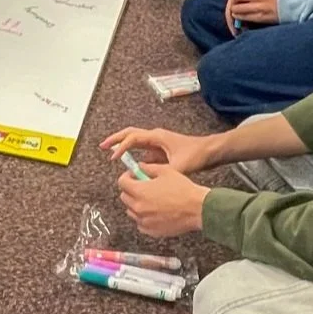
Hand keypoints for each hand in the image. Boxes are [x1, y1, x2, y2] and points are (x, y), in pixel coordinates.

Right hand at [100, 127, 218, 175]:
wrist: (210, 151)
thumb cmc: (196, 155)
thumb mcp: (178, 166)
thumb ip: (161, 172)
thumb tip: (146, 179)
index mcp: (157, 137)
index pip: (133, 139)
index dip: (122, 147)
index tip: (114, 157)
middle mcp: (155, 137)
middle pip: (130, 134)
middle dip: (115, 139)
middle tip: (102, 146)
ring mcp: (158, 143)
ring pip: (135, 141)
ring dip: (123, 146)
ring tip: (110, 154)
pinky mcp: (161, 150)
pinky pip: (143, 151)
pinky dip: (134, 156)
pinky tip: (131, 167)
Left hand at [117, 167, 209, 237]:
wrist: (197, 209)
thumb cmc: (184, 190)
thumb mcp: (165, 171)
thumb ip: (148, 168)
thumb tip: (140, 167)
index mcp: (140, 191)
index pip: (122, 182)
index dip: (127, 176)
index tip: (133, 175)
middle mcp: (139, 208)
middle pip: (124, 197)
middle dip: (131, 189)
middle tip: (142, 185)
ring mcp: (145, 221)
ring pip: (131, 211)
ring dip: (136, 203)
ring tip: (150, 198)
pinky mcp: (152, 231)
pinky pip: (140, 223)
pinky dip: (144, 217)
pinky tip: (154, 211)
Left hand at [226, 0, 278, 27]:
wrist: (290, 5)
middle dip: (233, 0)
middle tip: (235, 3)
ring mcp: (258, 6)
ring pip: (238, 8)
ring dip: (234, 10)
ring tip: (236, 11)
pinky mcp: (260, 16)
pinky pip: (244, 16)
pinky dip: (239, 16)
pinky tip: (239, 16)